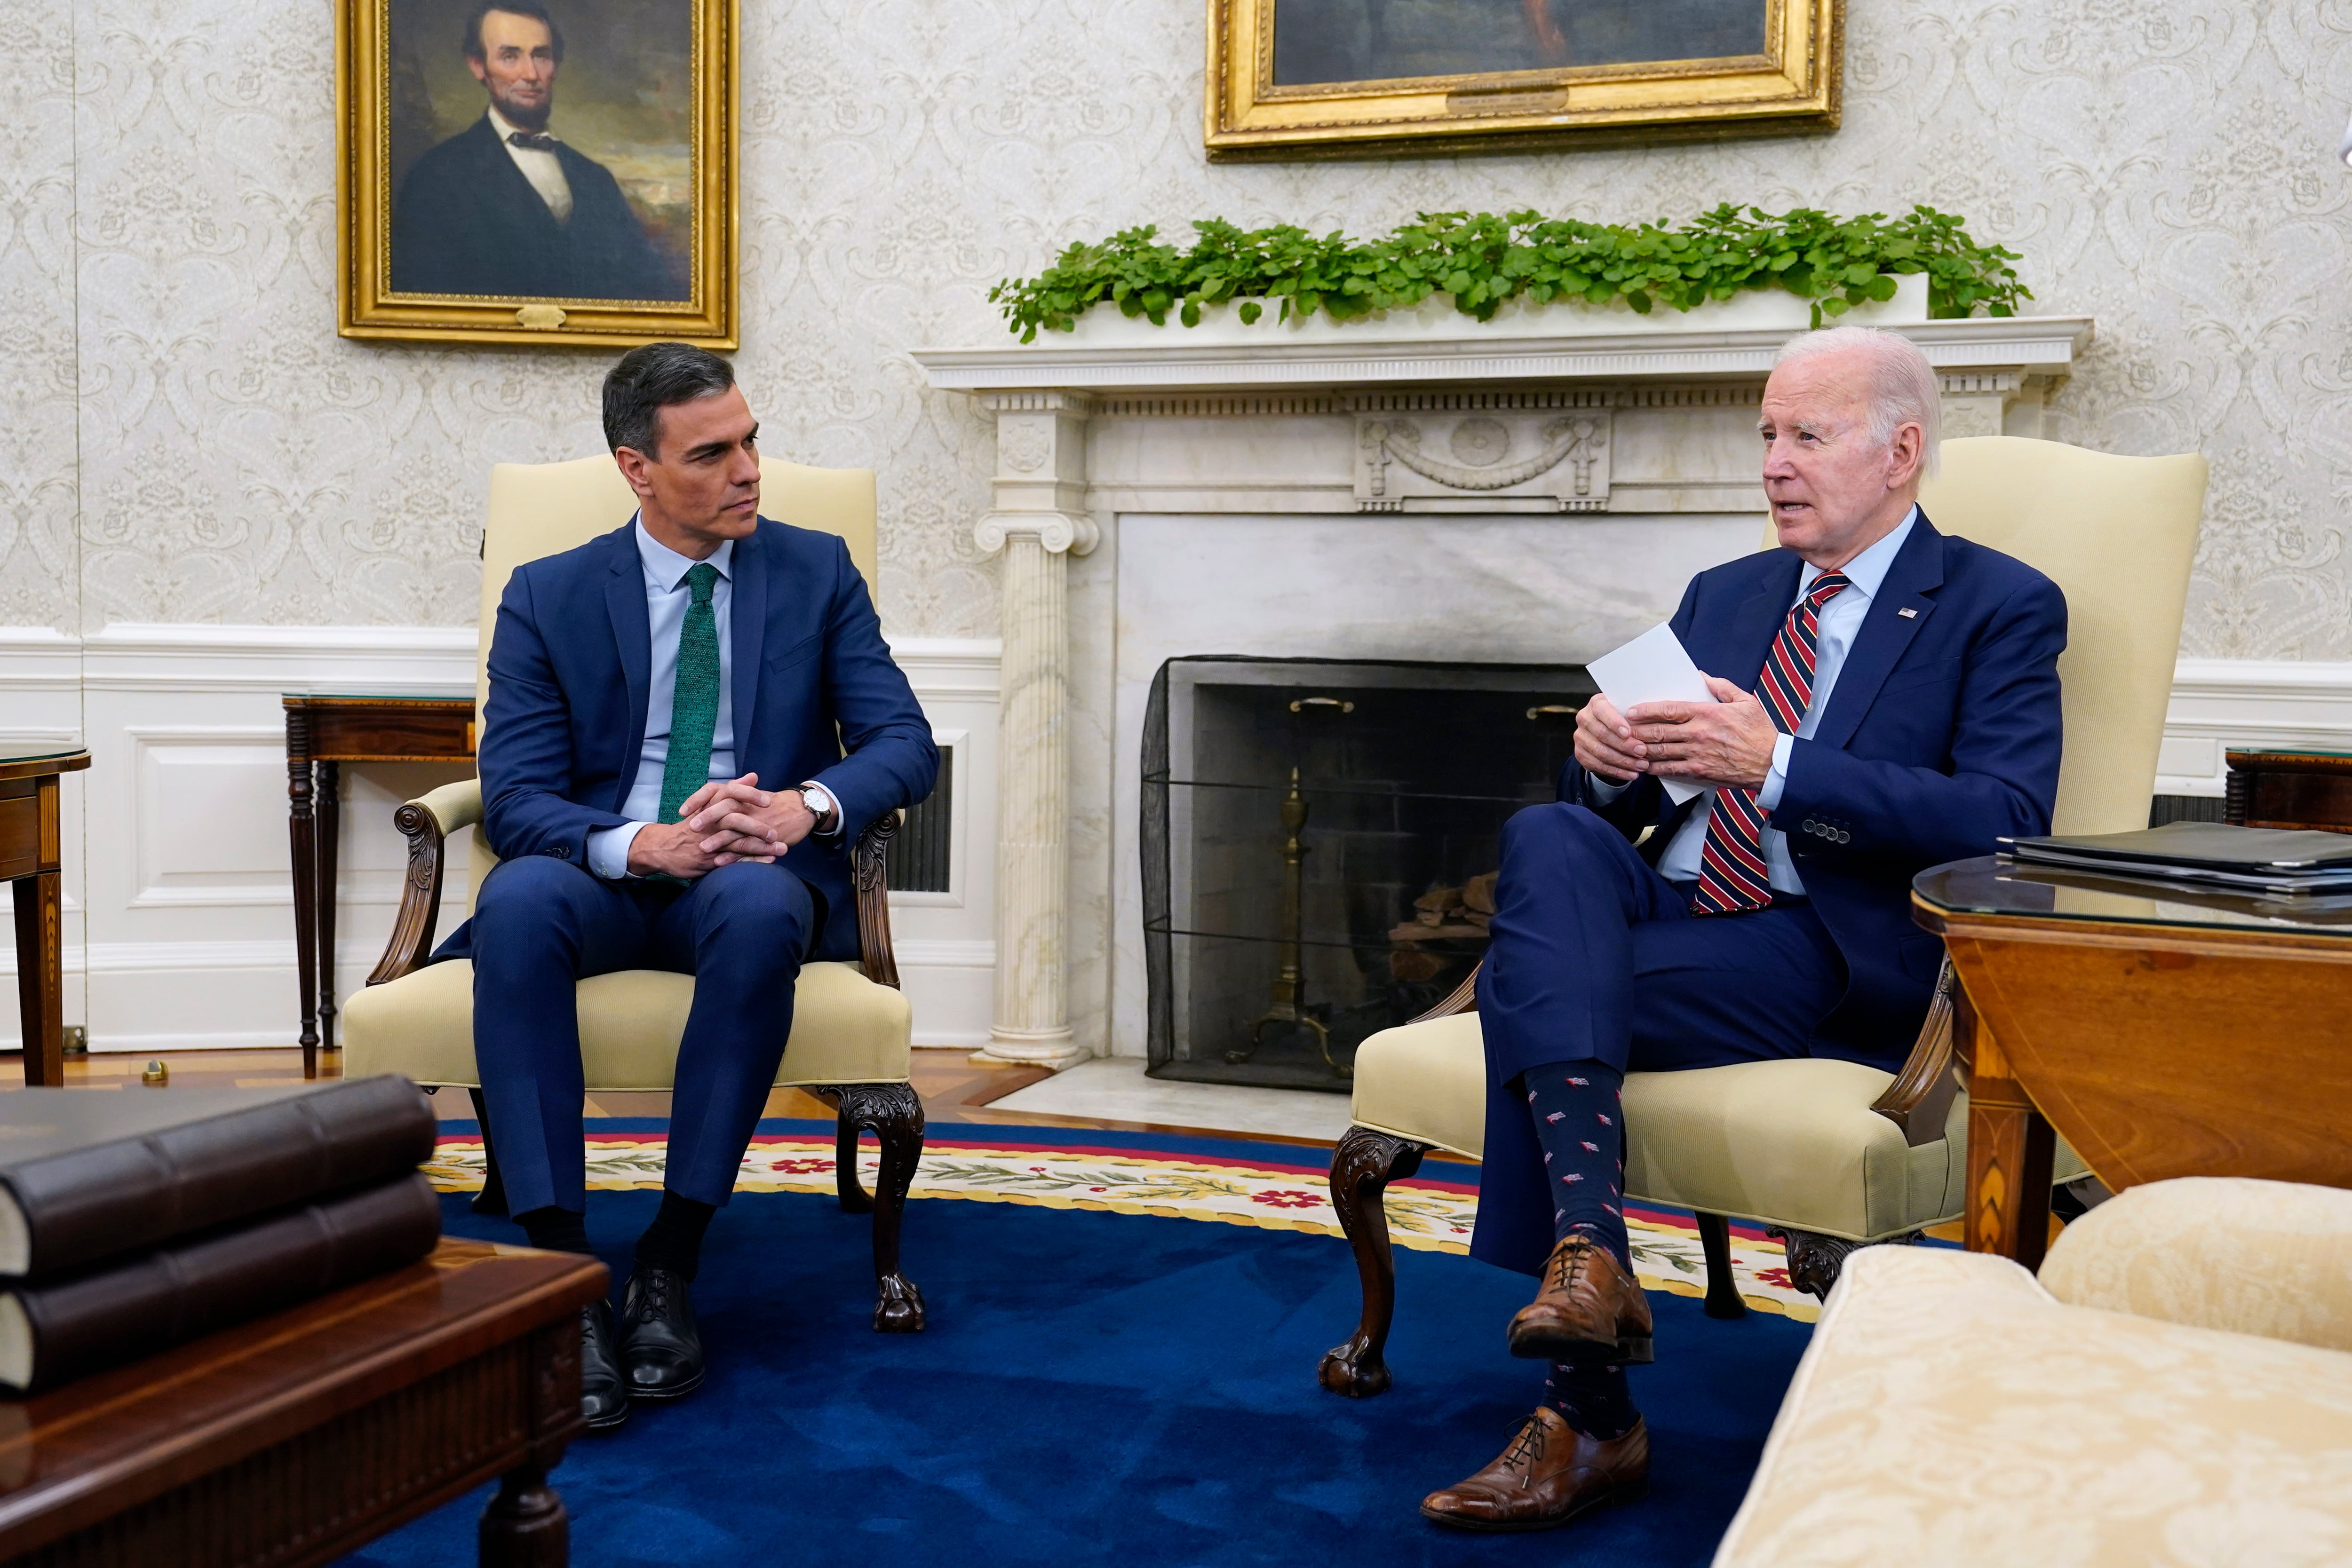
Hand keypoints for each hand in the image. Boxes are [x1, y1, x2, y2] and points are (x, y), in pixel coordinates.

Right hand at [623, 774, 813, 877]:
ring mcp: (710, 841)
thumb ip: (734, 789)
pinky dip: (752, 861)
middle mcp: (709, 822)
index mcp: (710, 805)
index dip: (749, 797)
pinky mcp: (709, 858)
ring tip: (782, 848)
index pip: (730, 795)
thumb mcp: (709, 802)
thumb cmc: (693, 824)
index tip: (769, 800)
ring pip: (737, 843)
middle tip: (777, 831)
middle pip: (735, 820)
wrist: (663, 847)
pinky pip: (734, 860)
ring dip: (762, 847)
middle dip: (758, 827)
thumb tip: (754, 775)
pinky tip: (769, 861)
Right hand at [1574, 694, 1645, 783]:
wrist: (1610, 733)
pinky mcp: (1580, 753)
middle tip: (1643, 752)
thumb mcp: (1631, 713)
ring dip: (1624, 761)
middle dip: (1624, 745)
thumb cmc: (1625, 720)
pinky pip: (1598, 765)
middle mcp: (1584, 718)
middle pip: (1602, 734)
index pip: (1602, 711)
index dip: (1614, 722)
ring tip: (1642, 765)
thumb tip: (1651, 721)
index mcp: (1596, 703)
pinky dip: (1617, 772)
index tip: (1628, 733)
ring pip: (1601, 752)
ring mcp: (1580, 737)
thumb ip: (1637, 715)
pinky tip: (1631, 773)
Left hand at [1625, 676, 1779, 789]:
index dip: (1647, 710)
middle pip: (1659, 731)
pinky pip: (1671, 769)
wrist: (1771, 763)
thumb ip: (1721, 686)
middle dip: (1637, 730)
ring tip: (1627, 747)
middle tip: (1622, 730)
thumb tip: (1700, 675)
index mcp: (1707, 713)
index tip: (1631, 711)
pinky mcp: (1700, 771)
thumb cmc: (1759, 731)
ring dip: (1641, 749)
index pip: (1669, 709)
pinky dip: (1655, 768)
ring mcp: (1697, 754)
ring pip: (1661, 751)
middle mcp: (1698, 733)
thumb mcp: (1745, 701)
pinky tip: (1645, 766)